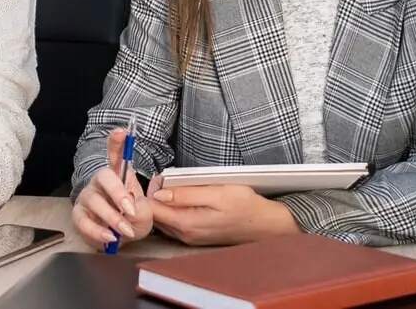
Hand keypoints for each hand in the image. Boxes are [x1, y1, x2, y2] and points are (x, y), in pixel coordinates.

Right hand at [72, 128, 150, 249]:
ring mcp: (88, 198)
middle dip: (118, 192)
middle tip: (130, 209)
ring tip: (125, 230)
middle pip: (104, 177)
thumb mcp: (145, 215)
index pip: (116, 155)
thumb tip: (130, 210)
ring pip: (95, 201)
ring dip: (112, 218)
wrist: (119, 240)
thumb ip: (142, 210)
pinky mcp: (79, 215)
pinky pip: (84, 221)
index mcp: (118, 176)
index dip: (117, 142)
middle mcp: (100, 183)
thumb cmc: (132, 220)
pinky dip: (98, 231)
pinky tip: (110, 237)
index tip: (122, 131)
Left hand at [149, 184, 298, 245]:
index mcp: (187, 224)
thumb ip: (186, 194)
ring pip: (163, 219)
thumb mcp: (217, 193)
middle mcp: (184, 235)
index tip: (157, 178)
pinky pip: (174, 222)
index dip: (150, 192)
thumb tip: (158, 194)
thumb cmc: (245, 205)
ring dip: (163, 202)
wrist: (266, 224)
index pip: (152, 210)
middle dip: (154, 196)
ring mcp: (189, 237)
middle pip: (155, 215)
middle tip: (164, 178)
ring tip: (173, 185)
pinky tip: (181, 197)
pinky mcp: (195, 236)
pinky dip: (172, 209)